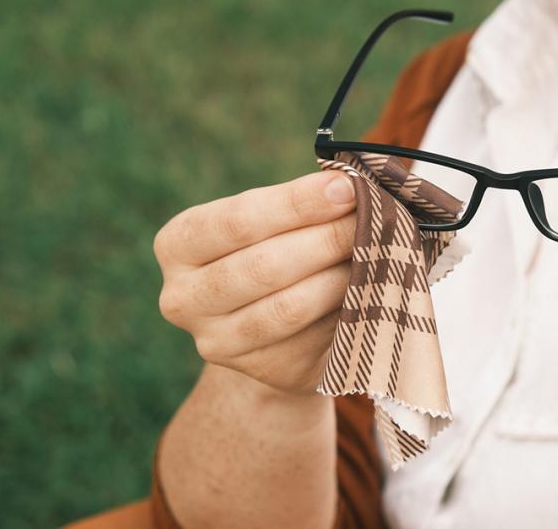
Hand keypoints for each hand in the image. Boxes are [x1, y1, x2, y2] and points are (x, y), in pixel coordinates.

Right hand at [154, 169, 356, 396]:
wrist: (274, 329)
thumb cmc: (276, 250)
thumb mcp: (275, 221)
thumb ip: (303, 203)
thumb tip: (351, 186)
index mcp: (178, 244)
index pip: (238, 220)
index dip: (296, 203)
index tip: (346, 188)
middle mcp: (182, 297)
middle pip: (263, 266)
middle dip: (327, 238)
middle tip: (375, 219)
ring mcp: (216, 343)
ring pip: (289, 308)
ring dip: (342, 277)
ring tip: (380, 253)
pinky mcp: (260, 372)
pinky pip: (313, 340)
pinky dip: (347, 312)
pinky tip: (372, 291)